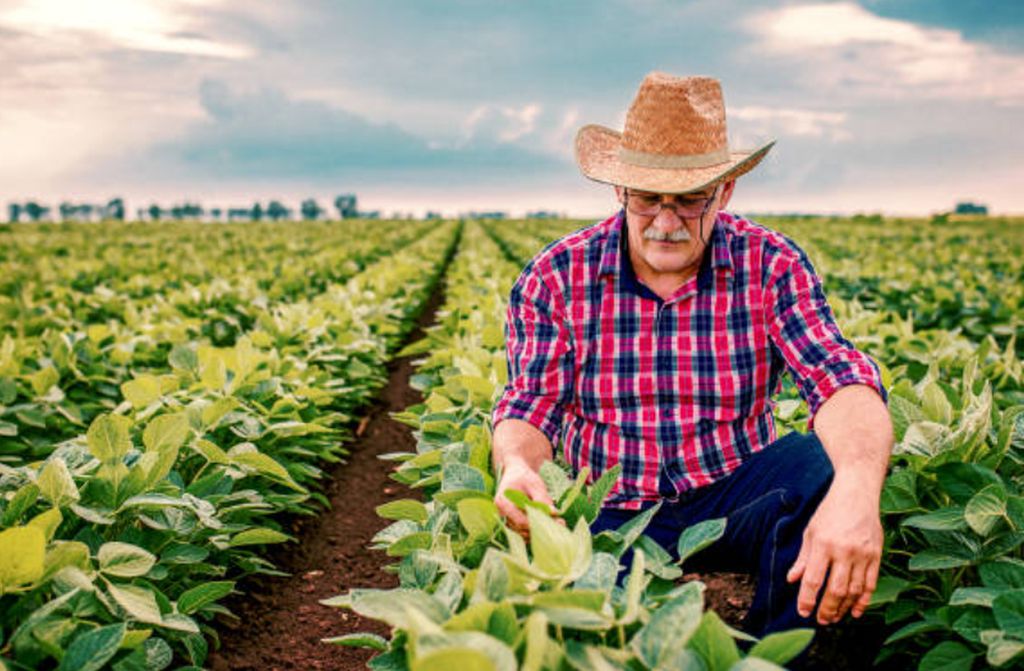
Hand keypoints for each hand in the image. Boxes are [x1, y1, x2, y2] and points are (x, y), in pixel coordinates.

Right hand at [494, 456, 555, 540]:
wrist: (515, 474)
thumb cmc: (524, 477)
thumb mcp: (535, 484)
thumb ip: (542, 499)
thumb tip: (554, 513)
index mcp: (503, 503)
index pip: (521, 521)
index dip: (539, 522)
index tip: (556, 520)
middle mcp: (501, 514)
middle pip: (522, 529)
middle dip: (542, 528)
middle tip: (562, 523)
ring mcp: (506, 521)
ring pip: (524, 534)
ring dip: (540, 531)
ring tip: (559, 523)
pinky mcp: (512, 524)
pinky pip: (524, 533)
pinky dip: (536, 531)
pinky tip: (549, 524)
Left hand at [786, 477, 882, 624]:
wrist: (857, 493)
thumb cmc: (829, 511)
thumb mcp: (810, 531)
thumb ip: (803, 558)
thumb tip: (792, 580)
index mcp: (823, 544)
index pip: (814, 580)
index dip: (807, 599)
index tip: (803, 612)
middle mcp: (844, 551)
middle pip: (835, 590)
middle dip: (826, 609)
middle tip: (820, 620)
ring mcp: (863, 554)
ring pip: (854, 591)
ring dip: (843, 608)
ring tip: (834, 618)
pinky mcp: (877, 555)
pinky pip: (871, 584)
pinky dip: (863, 600)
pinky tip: (855, 611)